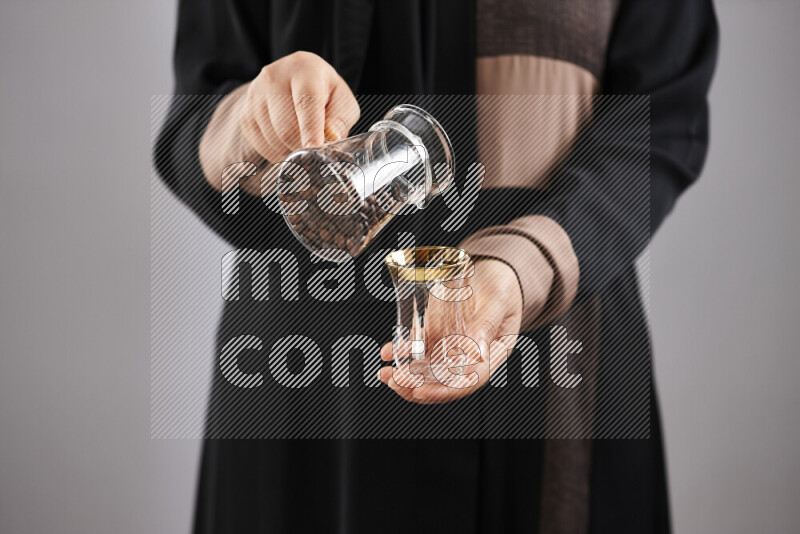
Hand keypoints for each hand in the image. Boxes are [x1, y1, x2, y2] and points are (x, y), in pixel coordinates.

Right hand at [238, 51, 360, 160]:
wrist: (291, 82)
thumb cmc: (323, 93)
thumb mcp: (341, 100)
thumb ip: (340, 119)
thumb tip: (330, 138)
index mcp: (304, 70)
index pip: (305, 102)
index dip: (311, 129)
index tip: (316, 148)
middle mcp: (275, 78)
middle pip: (286, 127)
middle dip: (303, 146)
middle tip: (316, 152)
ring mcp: (255, 95)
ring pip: (273, 139)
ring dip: (291, 151)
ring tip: (303, 142)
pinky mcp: (245, 113)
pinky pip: (261, 145)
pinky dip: (278, 153)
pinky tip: (287, 143)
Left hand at [378, 259, 545, 403]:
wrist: (495, 269)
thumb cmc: (503, 283)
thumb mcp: (499, 300)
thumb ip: (488, 323)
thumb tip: (478, 353)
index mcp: (492, 354)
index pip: (468, 382)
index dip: (443, 391)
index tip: (420, 392)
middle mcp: (471, 356)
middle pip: (444, 381)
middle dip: (416, 386)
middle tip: (394, 380)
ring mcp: (454, 347)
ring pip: (429, 371)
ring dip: (406, 375)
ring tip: (385, 374)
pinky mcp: (440, 335)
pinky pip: (420, 349)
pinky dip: (403, 353)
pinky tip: (388, 351)